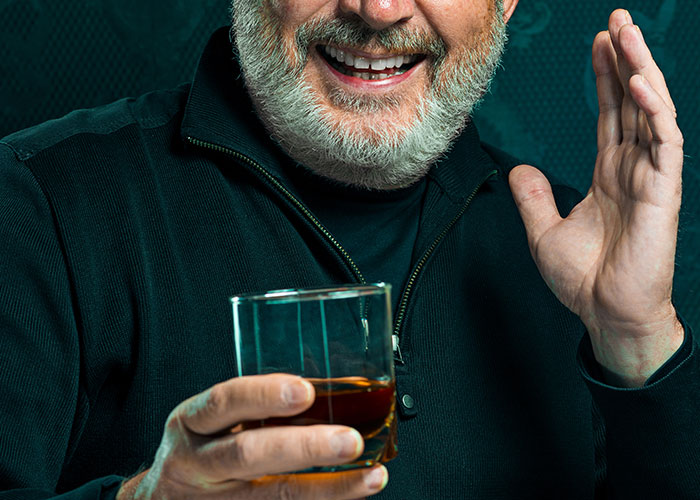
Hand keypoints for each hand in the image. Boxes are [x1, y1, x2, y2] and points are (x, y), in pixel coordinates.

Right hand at [117, 374, 387, 498]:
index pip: (223, 402)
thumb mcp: (207, 423)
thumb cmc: (197, 450)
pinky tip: (350, 496)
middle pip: (249, 455)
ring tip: (368, 477)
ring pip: (271, 496)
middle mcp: (197, 463)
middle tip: (349, 441)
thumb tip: (324, 394)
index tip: (305, 391)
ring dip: (327, 488)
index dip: (263, 396)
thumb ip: (250, 409)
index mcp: (191, 423)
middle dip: (304, 448)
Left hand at [508, 9, 684, 386]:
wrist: (605, 313)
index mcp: (610, 175)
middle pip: (632, 103)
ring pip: (651, 112)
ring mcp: (651, 178)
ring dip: (640, 70)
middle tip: (616, 21)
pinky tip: (639, 83)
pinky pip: (664, 142)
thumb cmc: (584, 279)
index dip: (605, 78)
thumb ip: (534, 196)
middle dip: (626, 60)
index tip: (597, 44)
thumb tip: (521, 166)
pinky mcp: (663, 192)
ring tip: (626, 34)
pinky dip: (653, 111)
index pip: (611, 115)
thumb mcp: (544, 230)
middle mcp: (634, 169)